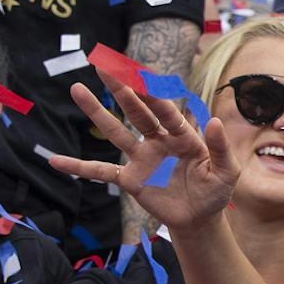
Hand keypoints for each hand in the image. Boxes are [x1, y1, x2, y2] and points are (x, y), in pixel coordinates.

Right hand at [47, 69, 238, 232]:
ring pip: (115, 131)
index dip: (152, 92)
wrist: (200, 219)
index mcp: (182, 135)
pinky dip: (79, 167)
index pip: (165, 109)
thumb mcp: (227, 171)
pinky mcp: (130, 179)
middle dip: (121, 88)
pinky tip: (56, 161)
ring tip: (76, 90)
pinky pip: (101, 171)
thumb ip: (220, 148)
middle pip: (136, 111)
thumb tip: (215, 121)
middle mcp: (158, 140)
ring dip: (96, 112)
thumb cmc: (215, 191)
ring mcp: (141, 158)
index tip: (137, 71)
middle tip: (103, 64)